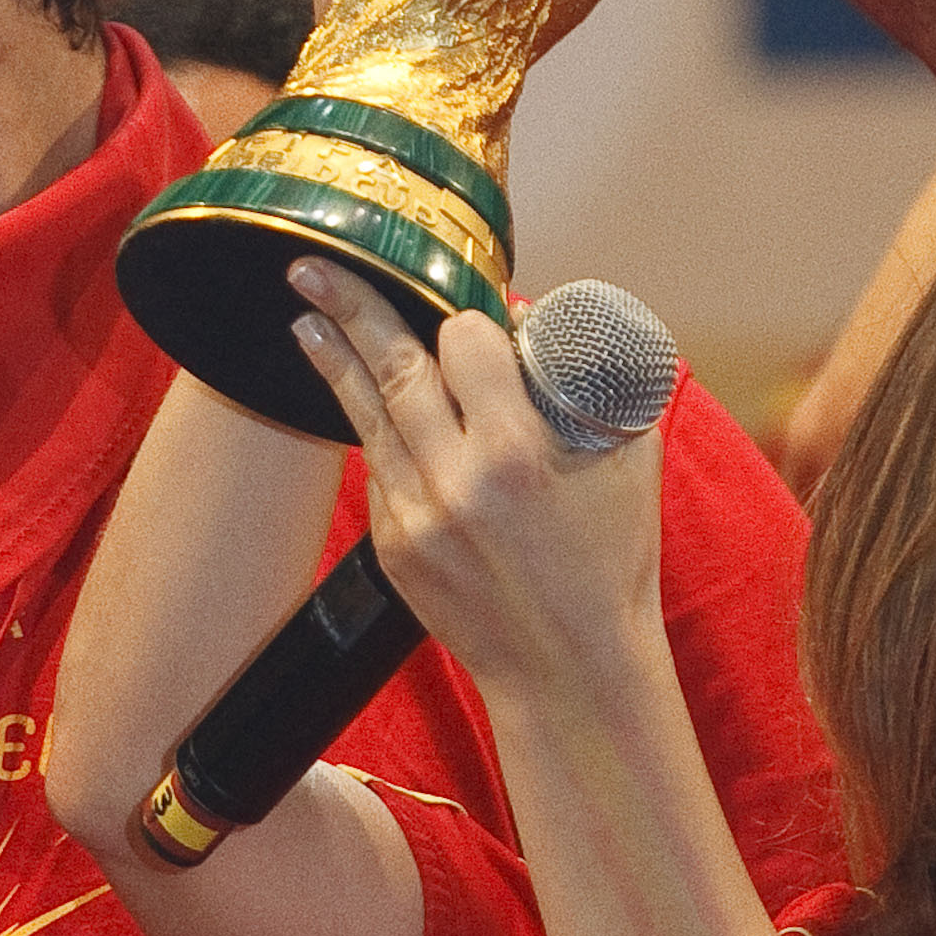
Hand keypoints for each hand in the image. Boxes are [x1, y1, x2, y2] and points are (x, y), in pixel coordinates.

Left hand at [285, 258, 662, 701]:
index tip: (467, 314)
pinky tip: (357, 396)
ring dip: (337, 360)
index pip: (463, 345)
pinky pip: (377, 469)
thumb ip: (593, 391)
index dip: (465, 321)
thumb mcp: (626, 465)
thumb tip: (547, 327)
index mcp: (516, 456)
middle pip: (394, 369)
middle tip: (314, 264)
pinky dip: (373, 428)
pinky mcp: (395, 549)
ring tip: (308, 312)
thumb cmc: (612, 565)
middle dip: (352, 307)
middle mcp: (455, 483)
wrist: (572, 672)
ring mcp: (415, 519)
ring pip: (367, 416)